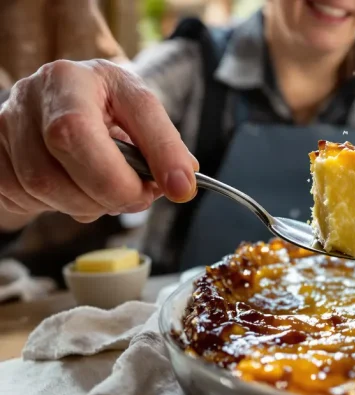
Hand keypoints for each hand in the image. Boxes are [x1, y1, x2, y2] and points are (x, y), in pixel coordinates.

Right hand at [0, 59, 197, 223]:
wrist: (44, 118)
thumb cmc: (99, 119)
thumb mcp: (136, 122)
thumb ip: (162, 148)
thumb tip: (183, 182)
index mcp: (100, 75)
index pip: (136, 107)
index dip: (162, 150)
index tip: (181, 188)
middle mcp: (50, 86)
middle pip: (73, 139)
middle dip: (112, 186)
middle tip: (136, 199)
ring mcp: (14, 115)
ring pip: (45, 178)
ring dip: (84, 203)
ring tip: (101, 195)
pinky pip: (24, 193)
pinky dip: (55, 205)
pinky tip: (69, 193)